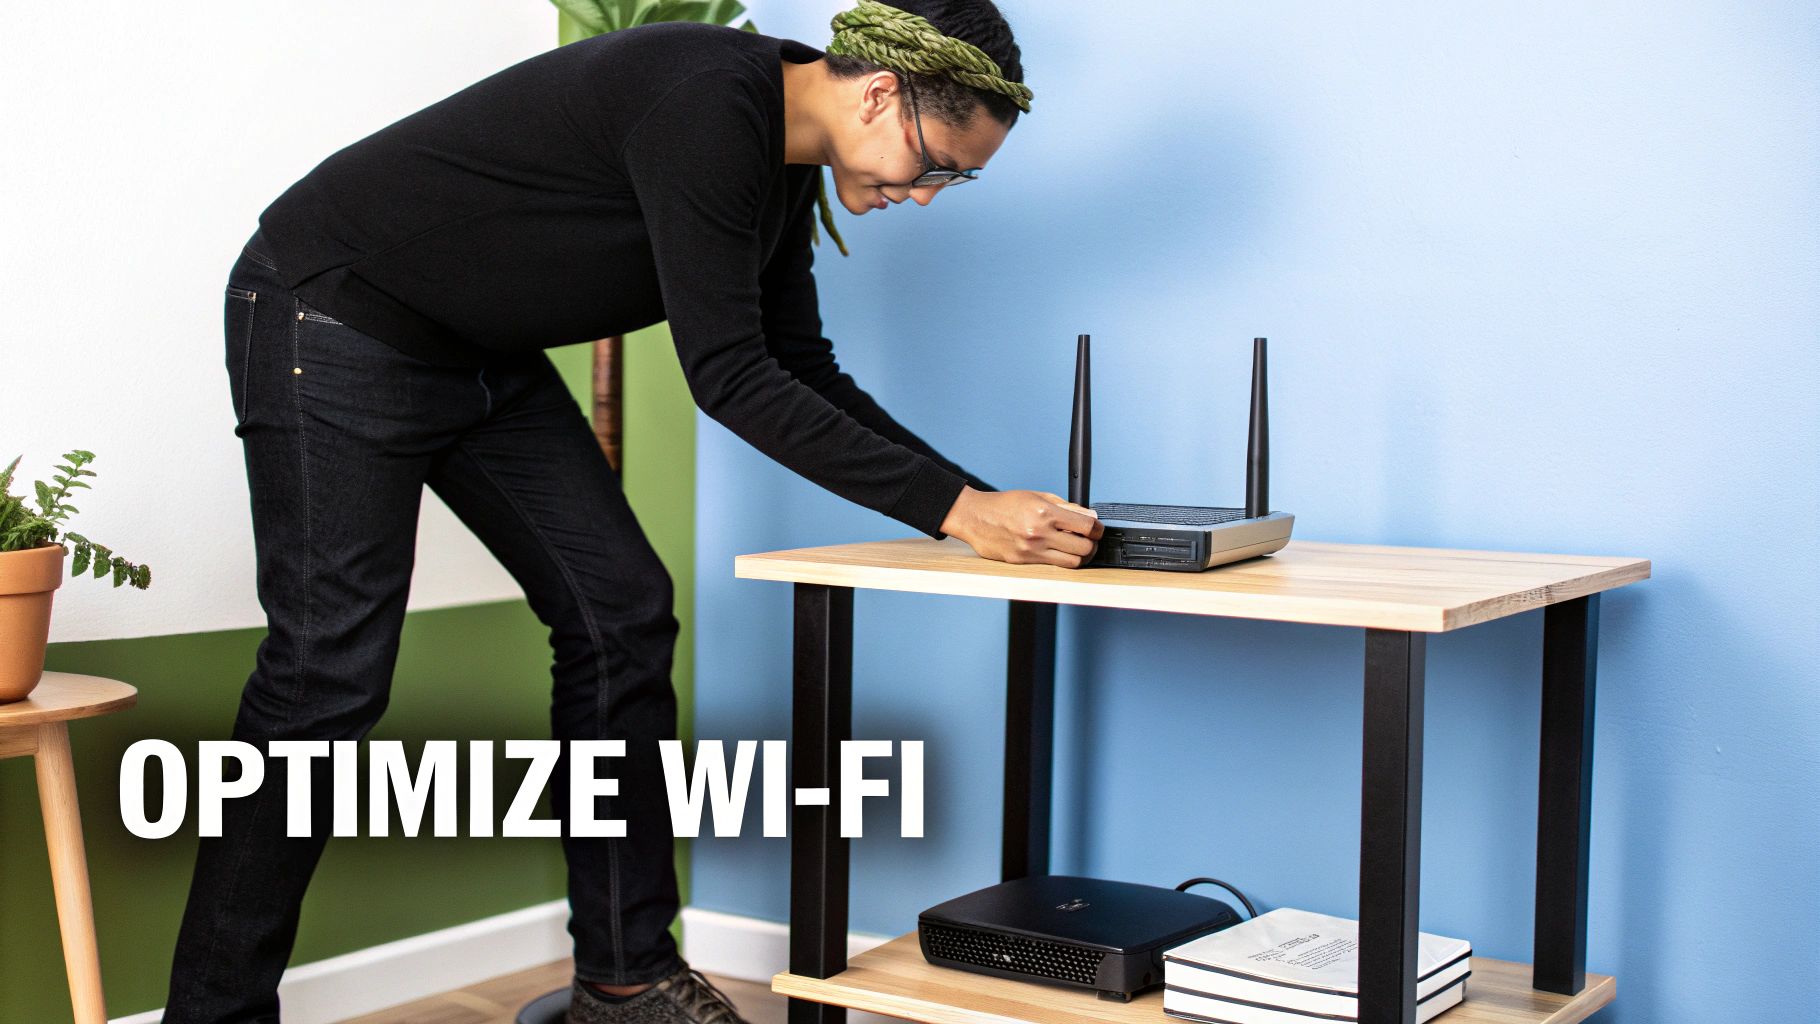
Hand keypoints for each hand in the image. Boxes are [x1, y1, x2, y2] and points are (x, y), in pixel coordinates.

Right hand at [939, 487, 1102, 567]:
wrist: (975, 517)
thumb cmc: (1004, 504)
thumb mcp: (1037, 496)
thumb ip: (1066, 507)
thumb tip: (1089, 516)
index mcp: (1045, 512)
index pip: (1086, 526)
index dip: (1098, 528)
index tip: (1097, 528)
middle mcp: (1040, 533)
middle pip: (1084, 548)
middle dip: (1092, 544)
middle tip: (1090, 540)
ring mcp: (1031, 550)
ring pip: (1072, 562)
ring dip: (1080, 556)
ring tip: (1077, 548)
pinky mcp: (1023, 562)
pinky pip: (1053, 566)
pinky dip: (1062, 559)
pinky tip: (1058, 550)